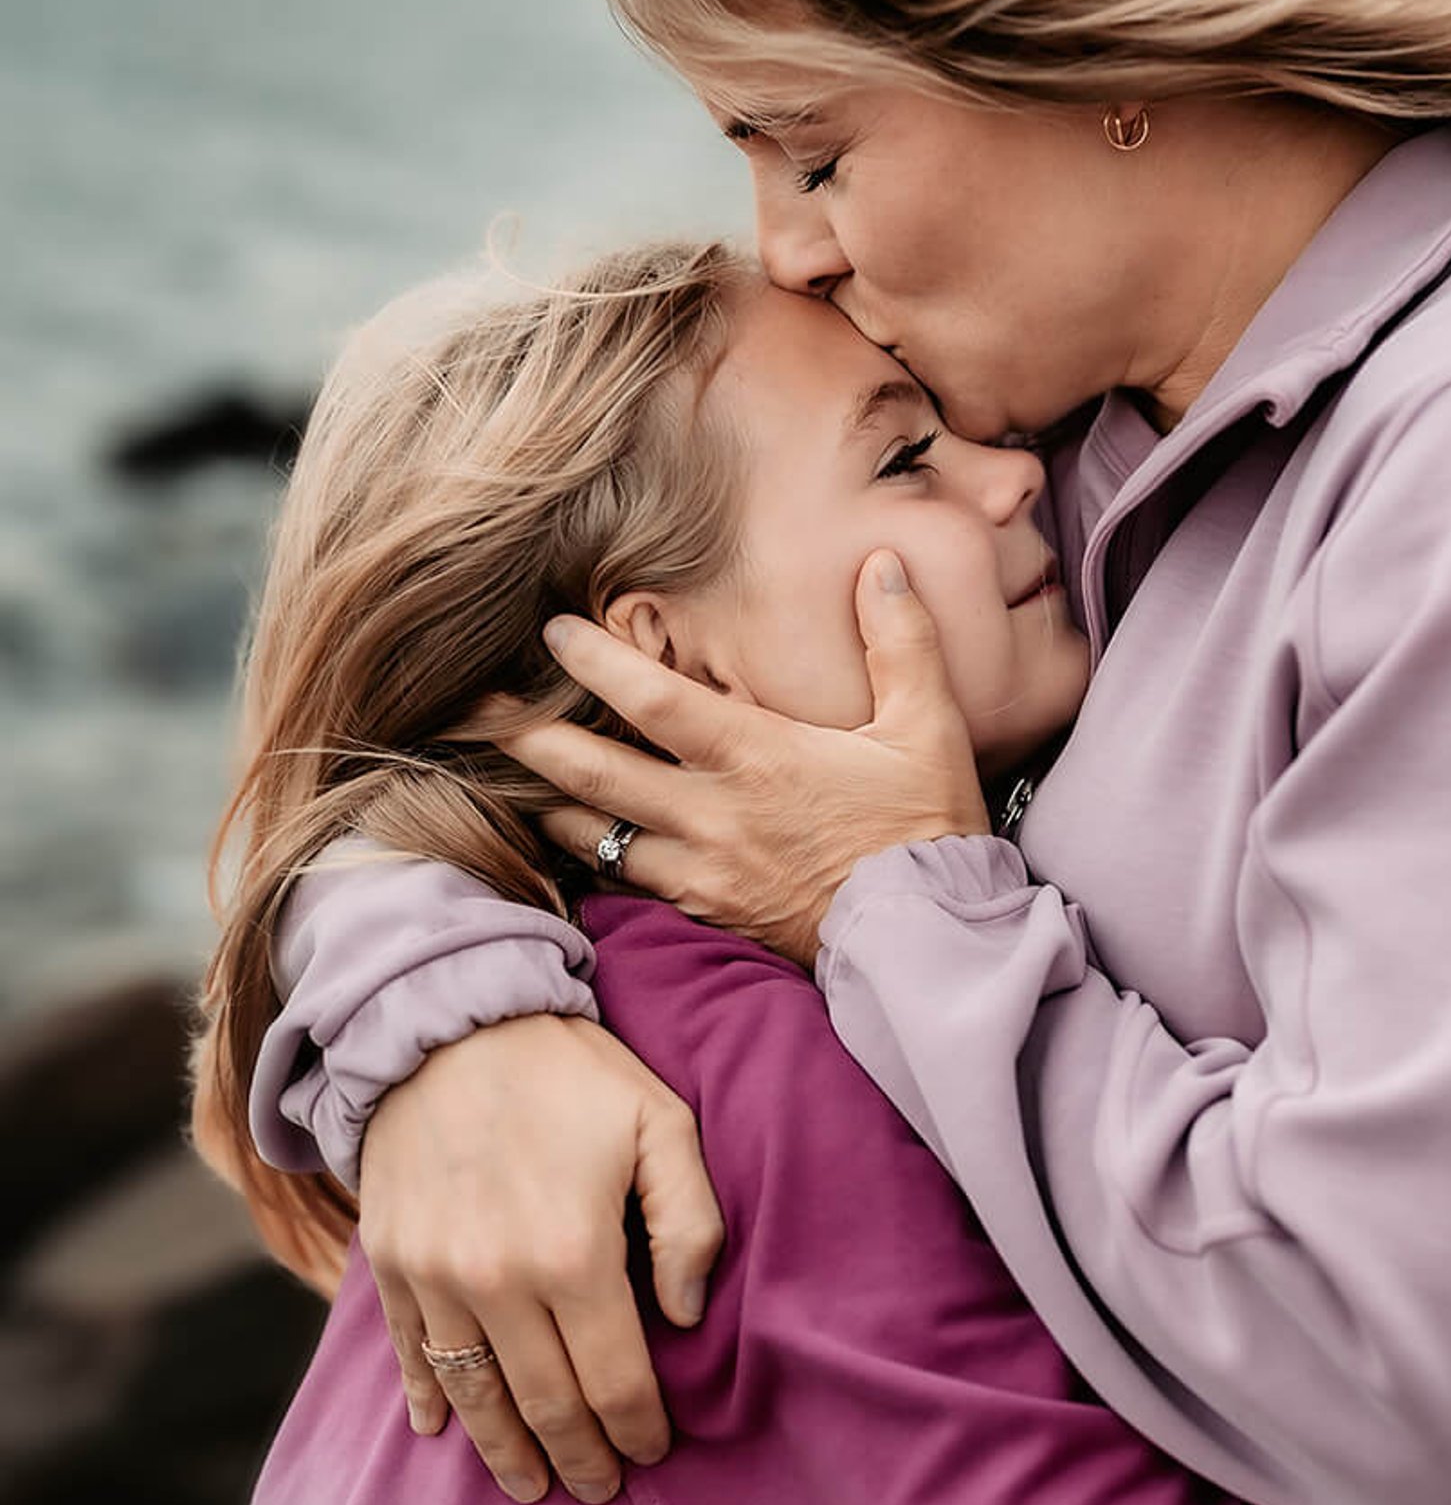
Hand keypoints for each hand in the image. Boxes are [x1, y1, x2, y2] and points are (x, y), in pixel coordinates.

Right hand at [360, 1015, 723, 1502]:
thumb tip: (687, 1315)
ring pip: (475, 1397)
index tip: (654, 1453)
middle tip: (602, 1488)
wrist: (446, 1019)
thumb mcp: (661, 1122)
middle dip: (579, 1458)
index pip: (614, 1381)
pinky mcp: (388, 1263)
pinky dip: (427, 1400)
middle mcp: (496, 1284)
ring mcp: (432, 1279)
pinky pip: (408, 1354)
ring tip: (533, 1486)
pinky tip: (441, 1433)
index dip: (638, 1430)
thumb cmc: (569, 1071)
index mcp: (573, 1256)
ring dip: (506, 1452)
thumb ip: (690, 1222)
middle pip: (546, 1406)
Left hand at [501, 551, 988, 965]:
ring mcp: (702, 873)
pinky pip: (625, 884)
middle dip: (525, 736)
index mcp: (758, 758)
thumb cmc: (926, 830)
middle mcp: (713, 816)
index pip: (652, 700)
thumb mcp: (927, 726)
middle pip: (592, 773)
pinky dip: (587, 858)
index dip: (594, 661)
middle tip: (468, 709)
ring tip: (501, 773)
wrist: (928, 940)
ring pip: (593, 836)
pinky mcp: (706, 915)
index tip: (552, 630)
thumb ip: (900, 641)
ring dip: (543, 802)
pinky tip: (567, 841)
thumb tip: (883, 564)